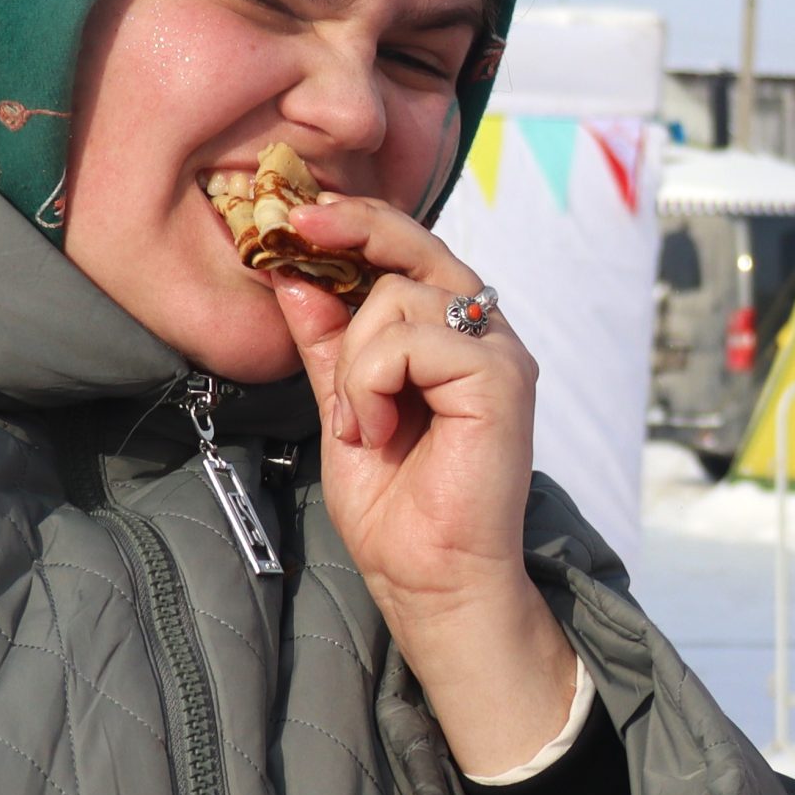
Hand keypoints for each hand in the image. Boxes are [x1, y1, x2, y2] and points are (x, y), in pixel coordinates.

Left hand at [275, 196, 575, 775]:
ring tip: (358, 424)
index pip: (410, 252)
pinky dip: (372, 383)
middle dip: (352, 229)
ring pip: (400, 297)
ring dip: (353, 361)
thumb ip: (327, 343)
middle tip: (296, 228)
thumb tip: (295, 273)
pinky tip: (375, 430)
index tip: (296, 216)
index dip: (356, 224)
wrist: (430, 578)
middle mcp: (485, 335)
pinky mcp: (500, 380)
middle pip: (417, 246)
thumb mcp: (341, 405)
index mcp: (454, 337)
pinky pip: (413, 341)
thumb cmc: (397, 507)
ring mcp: (499, 354)